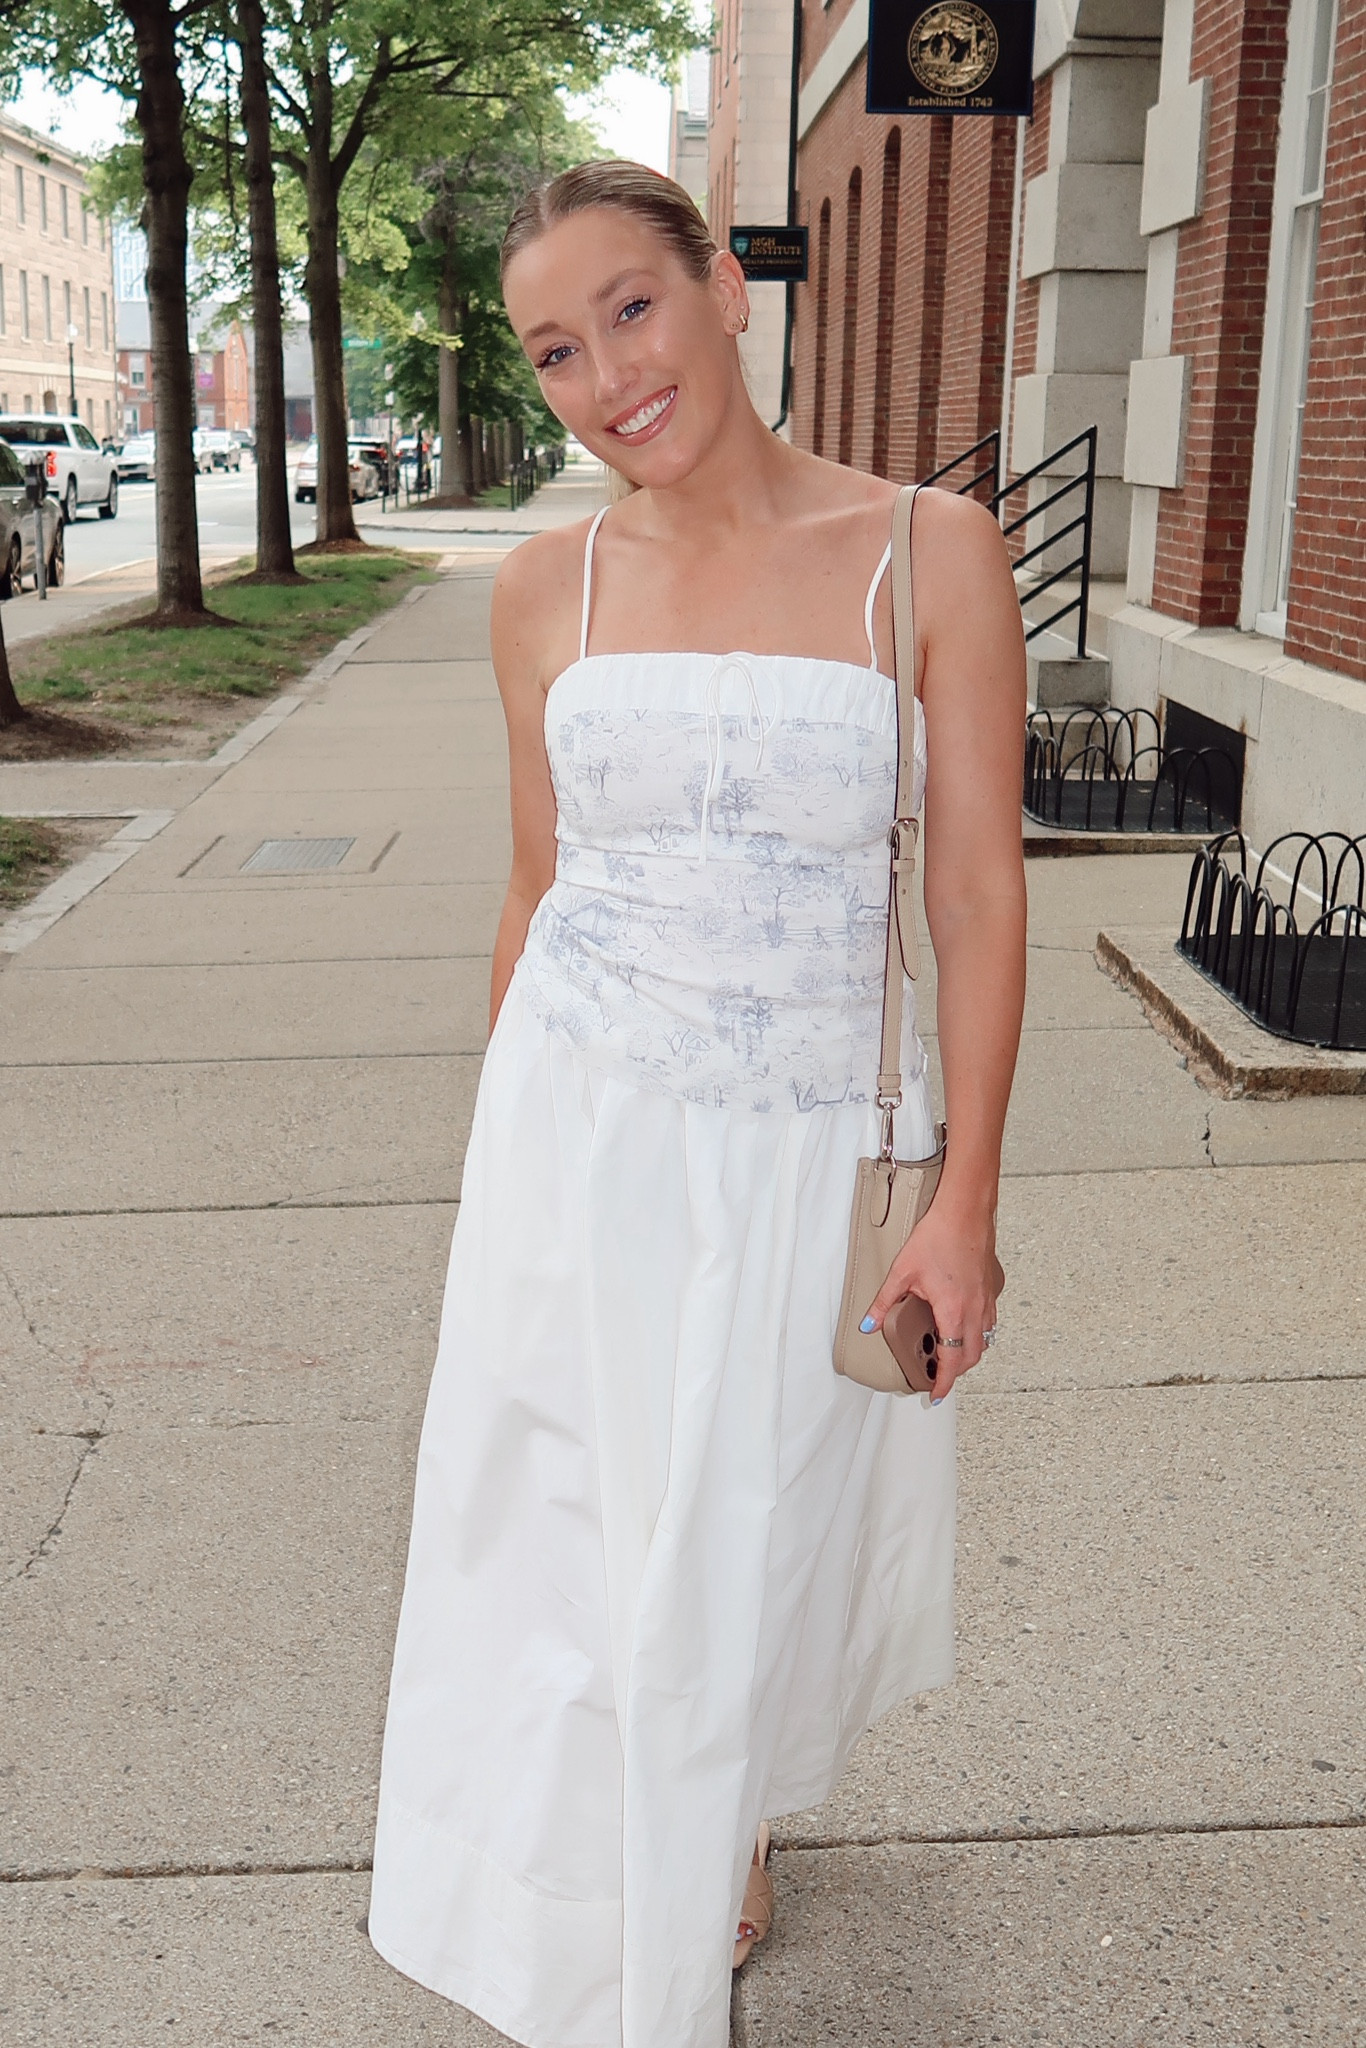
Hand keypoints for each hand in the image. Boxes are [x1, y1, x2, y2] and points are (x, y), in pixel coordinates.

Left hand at [861, 1202, 1002, 1402]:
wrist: (965, 1212)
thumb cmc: (938, 1236)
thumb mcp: (902, 1272)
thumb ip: (884, 1303)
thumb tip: (868, 1324)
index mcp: (954, 1312)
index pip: (952, 1361)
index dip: (943, 1382)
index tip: (935, 1394)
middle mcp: (975, 1311)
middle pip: (971, 1357)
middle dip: (956, 1372)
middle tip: (937, 1377)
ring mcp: (987, 1300)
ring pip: (984, 1341)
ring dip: (967, 1354)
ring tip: (948, 1355)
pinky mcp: (991, 1289)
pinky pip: (988, 1322)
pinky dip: (976, 1334)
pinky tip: (961, 1325)